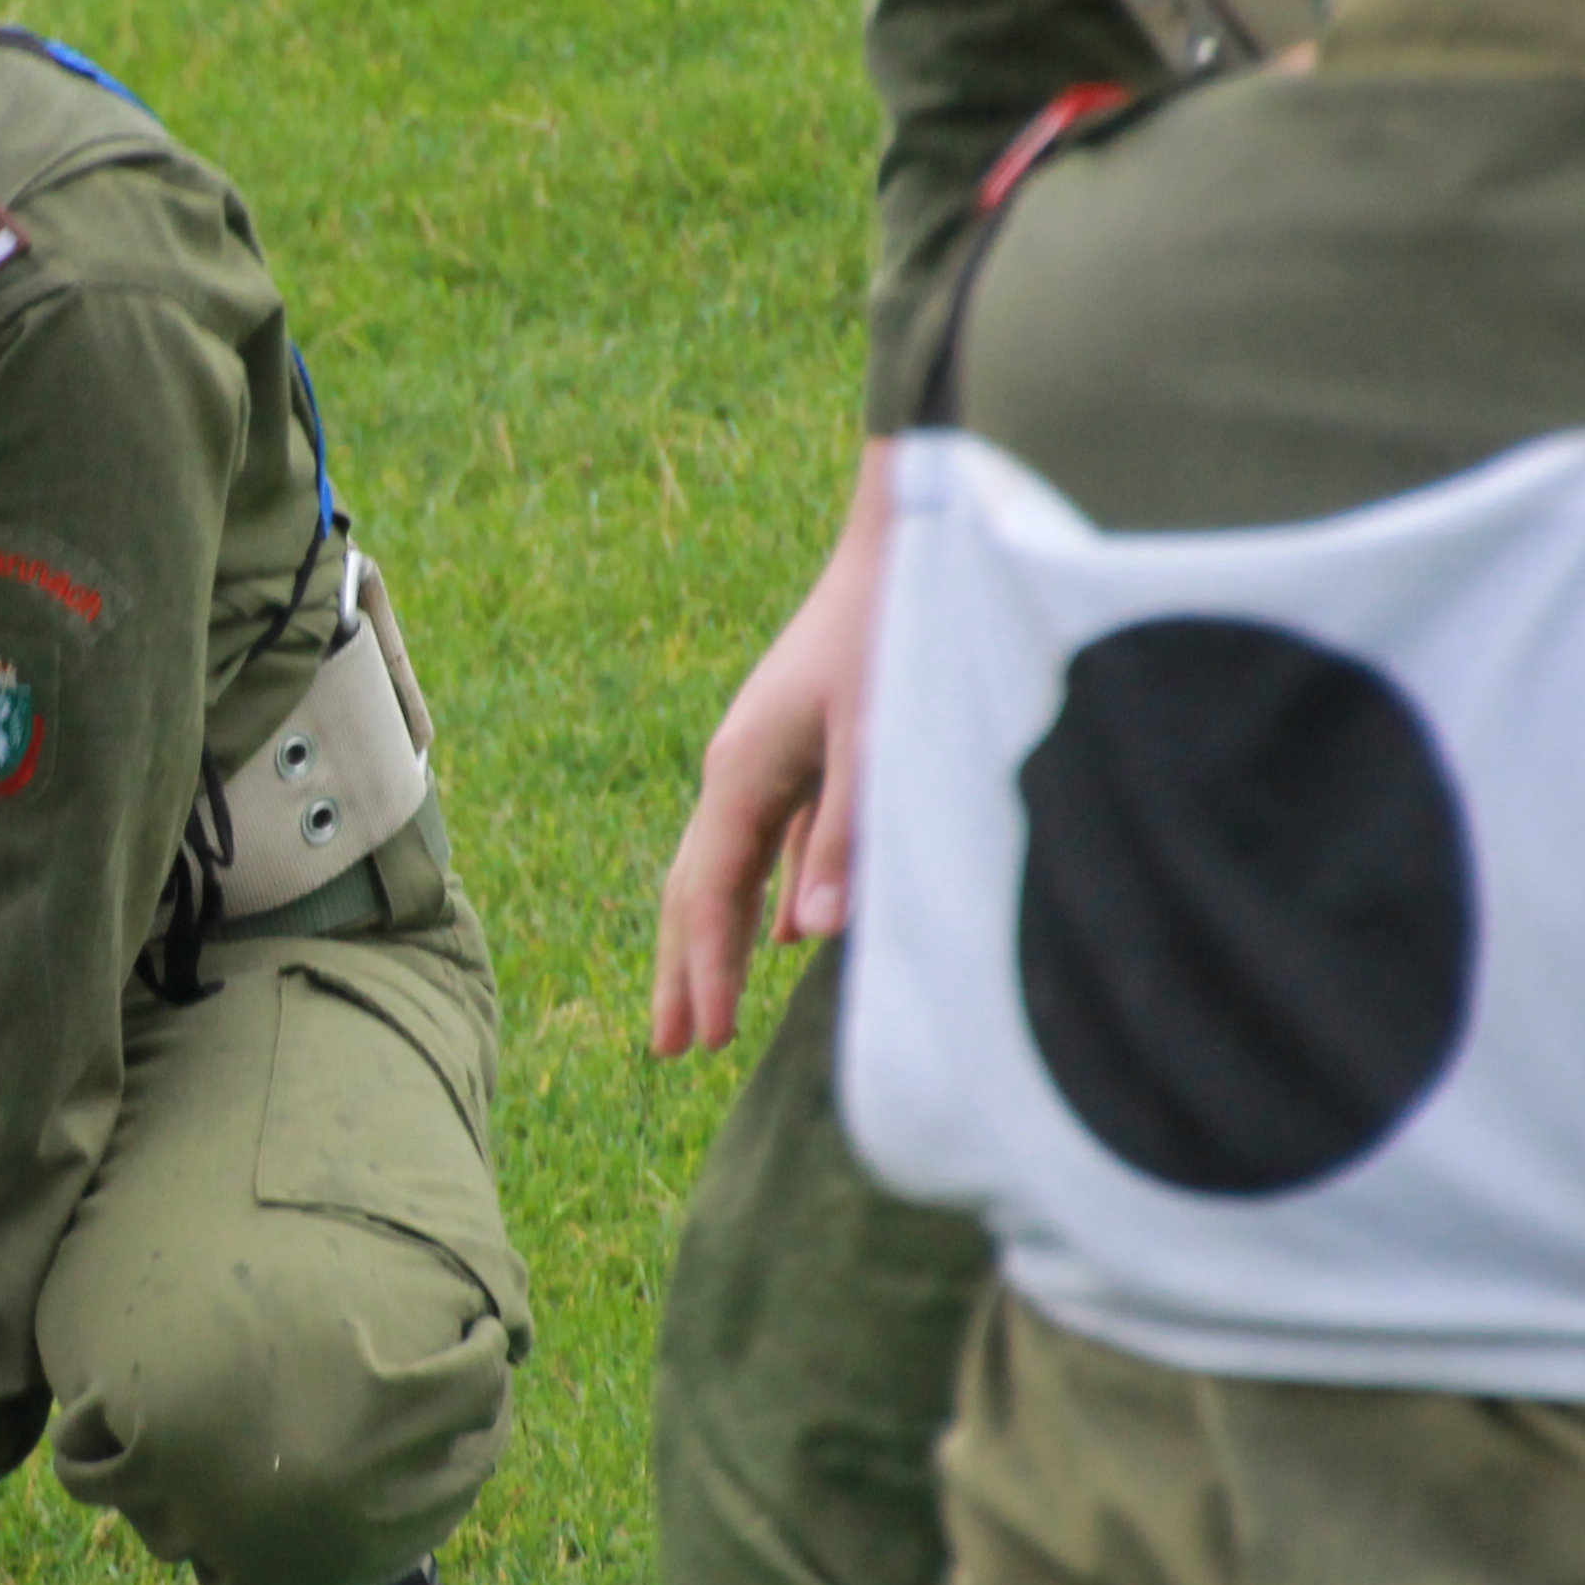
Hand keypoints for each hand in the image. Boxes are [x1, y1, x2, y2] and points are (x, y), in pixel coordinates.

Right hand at [650, 440, 893, 1056]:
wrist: (914, 536)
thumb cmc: (898, 630)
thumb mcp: (880, 736)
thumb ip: (846, 838)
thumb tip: (802, 940)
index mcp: (744, 769)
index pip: (706, 894)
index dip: (699, 973)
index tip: (695, 1044)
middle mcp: (742, 764)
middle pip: (694, 886)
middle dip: (682, 968)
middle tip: (670, 1048)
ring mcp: (770, 752)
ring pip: (730, 865)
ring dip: (719, 939)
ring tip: (711, 1005)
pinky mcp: (806, 742)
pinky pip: (773, 840)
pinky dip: (769, 894)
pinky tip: (787, 933)